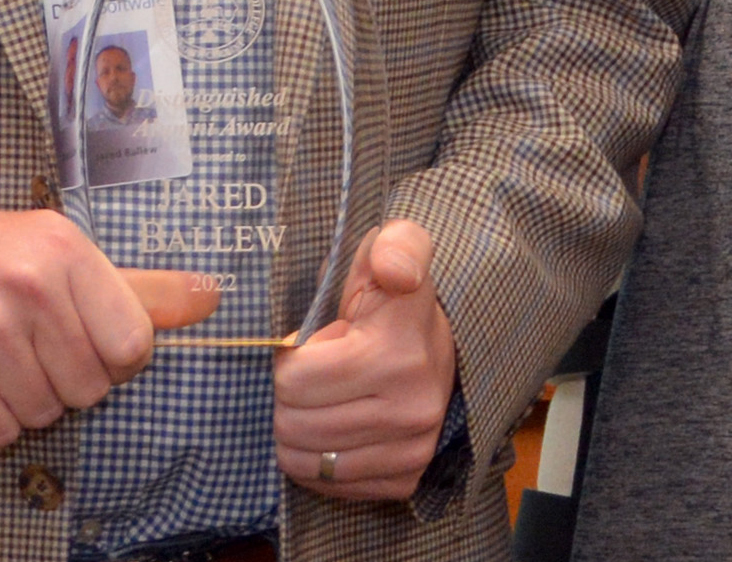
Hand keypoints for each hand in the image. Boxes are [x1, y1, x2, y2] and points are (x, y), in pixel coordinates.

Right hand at [0, 195, 220, 450]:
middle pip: (89, 388)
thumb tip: (212, 298)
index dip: (112, 358)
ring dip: (24, 400)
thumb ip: (136, 286)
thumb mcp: (56, 248)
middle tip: (26, 344)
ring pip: (44, 414)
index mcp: (63, 250)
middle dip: (64, 380)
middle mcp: (27, 286)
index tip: (82, 341)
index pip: (133, 346)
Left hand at [274, 218, 454, 503]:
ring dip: (298, 429)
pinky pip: (326, 484)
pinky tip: (333, 428)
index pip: (295, 379)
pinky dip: (316, 460)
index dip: (291, 358)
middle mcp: (413, 408)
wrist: (442, 347)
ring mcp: (412, 450)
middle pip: (292, 423)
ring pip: (303, 459)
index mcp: (400, 351)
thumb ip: (395, 246)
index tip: (314, 341)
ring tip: (323, 399)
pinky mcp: (405, 480)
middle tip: (316, 374)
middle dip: (290, 396)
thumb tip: (393, 269)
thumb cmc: (395, 298)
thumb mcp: (394, 249)